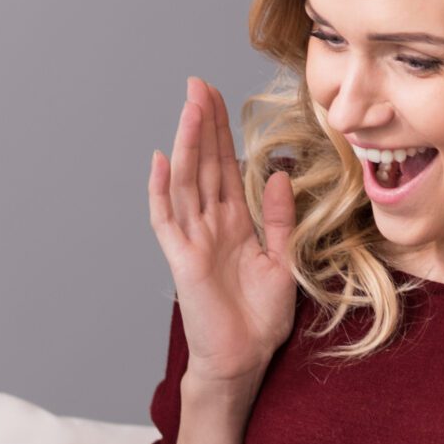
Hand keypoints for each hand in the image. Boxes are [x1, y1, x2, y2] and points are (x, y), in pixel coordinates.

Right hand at [147, 76, 297, 393]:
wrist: (244, 361)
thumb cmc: (260, 320)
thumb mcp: (283, 262)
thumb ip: (281, 219)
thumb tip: (279, 174)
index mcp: (235, 224)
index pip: (225, 167)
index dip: (222, 132)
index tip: (218, 96)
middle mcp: (210, 225)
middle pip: (203, 164)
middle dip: (201, 123)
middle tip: (198, 82)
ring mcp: (193, 240)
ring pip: (187, 181)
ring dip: (187, 143)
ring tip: (189, 106)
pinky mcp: (182, 260)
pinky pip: (167, 219)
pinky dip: (161, 190)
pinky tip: (160, 160)